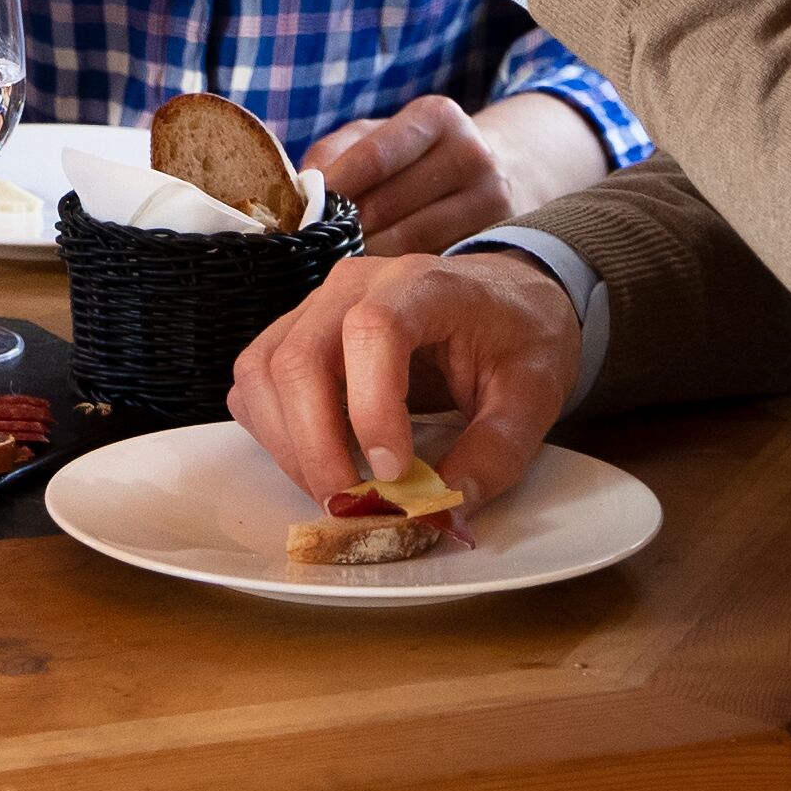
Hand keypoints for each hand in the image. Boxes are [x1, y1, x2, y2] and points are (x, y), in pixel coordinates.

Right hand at [227, 247, 581, 516]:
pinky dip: (272, 431)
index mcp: (423, 284)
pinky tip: (317, 461)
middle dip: (315, 447)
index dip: (372, 408)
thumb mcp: (535, 395)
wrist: (505, 300)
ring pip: (263, 371)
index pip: (373, 330)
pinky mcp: (296, 332)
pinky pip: (254, 381)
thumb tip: (442, 507)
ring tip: (336, 492)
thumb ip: (496, 452)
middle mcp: (355, 283)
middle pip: (300, 358)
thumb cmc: (517, 338)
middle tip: (351, 506)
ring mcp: (316, 304)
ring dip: (287, 445)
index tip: (394, 473)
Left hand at [306, 91, 615, 258]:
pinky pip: (434, 265)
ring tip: (329, 275)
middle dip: (342, 230)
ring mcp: (490, 200)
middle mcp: (471, 154)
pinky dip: (398, 277)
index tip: (298, 216)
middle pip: (391, 203)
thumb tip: (299, 196)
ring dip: (365, 260)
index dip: (334, 189)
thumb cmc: (413, 156)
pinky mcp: (497, 241)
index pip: (375, 156)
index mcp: (436, 117)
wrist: (493, 171)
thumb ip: (336, 156)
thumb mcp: (377, 136)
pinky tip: (372, 286)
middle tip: (304, 255)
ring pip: (411, 242)